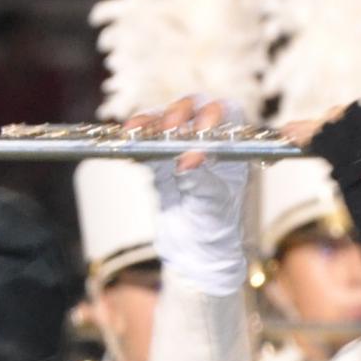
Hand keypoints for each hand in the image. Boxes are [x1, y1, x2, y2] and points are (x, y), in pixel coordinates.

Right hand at [138, 96, 250, 294]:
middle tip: (169, 127)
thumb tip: (185, 160)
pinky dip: (137, 140)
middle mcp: (206, 141)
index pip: (228, 115)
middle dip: (180, 113)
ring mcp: (179, 148)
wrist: (195, 251)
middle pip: (193, 108)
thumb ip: (202, 181)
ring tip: (137, 129)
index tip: (201, 130)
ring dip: (151, 121)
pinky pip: (145, 143)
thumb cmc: (216, 227)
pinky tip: (129, 139)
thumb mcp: (213, 206)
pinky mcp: (157, 161)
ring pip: (164, 121)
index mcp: (231, 147)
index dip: (215, 114)